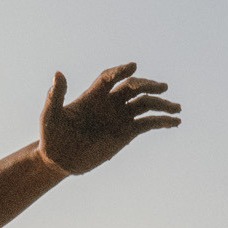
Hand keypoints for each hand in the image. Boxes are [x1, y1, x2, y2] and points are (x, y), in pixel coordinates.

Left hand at [39, 62, 181, 174]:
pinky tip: (175, 123)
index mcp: (93, 95)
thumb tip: (58, 73)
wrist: (60, 159)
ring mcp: (120, 116)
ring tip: (176, 109)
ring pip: (145, 104)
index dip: (120, 71)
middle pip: (133, 87)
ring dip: (161, 104)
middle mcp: (110, 102)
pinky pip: (148, 123)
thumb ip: (55, 96)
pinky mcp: (127, 132)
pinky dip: (162, 122)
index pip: (110, 78)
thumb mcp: (50, 117)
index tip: (132, 67)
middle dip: (148, 85)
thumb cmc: (52, 136)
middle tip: (161, 88)